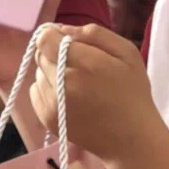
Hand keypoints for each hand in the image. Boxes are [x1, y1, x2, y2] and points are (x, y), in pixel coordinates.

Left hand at [31, 24, 161, 163]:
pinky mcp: (47, 119)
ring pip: (38, 72)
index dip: (55, 36)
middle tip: (78, 63)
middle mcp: (63, 84)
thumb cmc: (133, 92)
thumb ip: (94, 34)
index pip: (45, 39)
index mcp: (85, 64)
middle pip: (40, 54)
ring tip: (75, 82)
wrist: (131, 139)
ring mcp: (52, 104)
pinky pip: (35, 91)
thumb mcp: (126, 53)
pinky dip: (47, 88)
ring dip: (51, 72)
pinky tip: (68, 95)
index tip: (69, 42)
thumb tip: (62, 29)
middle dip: (55, 53)